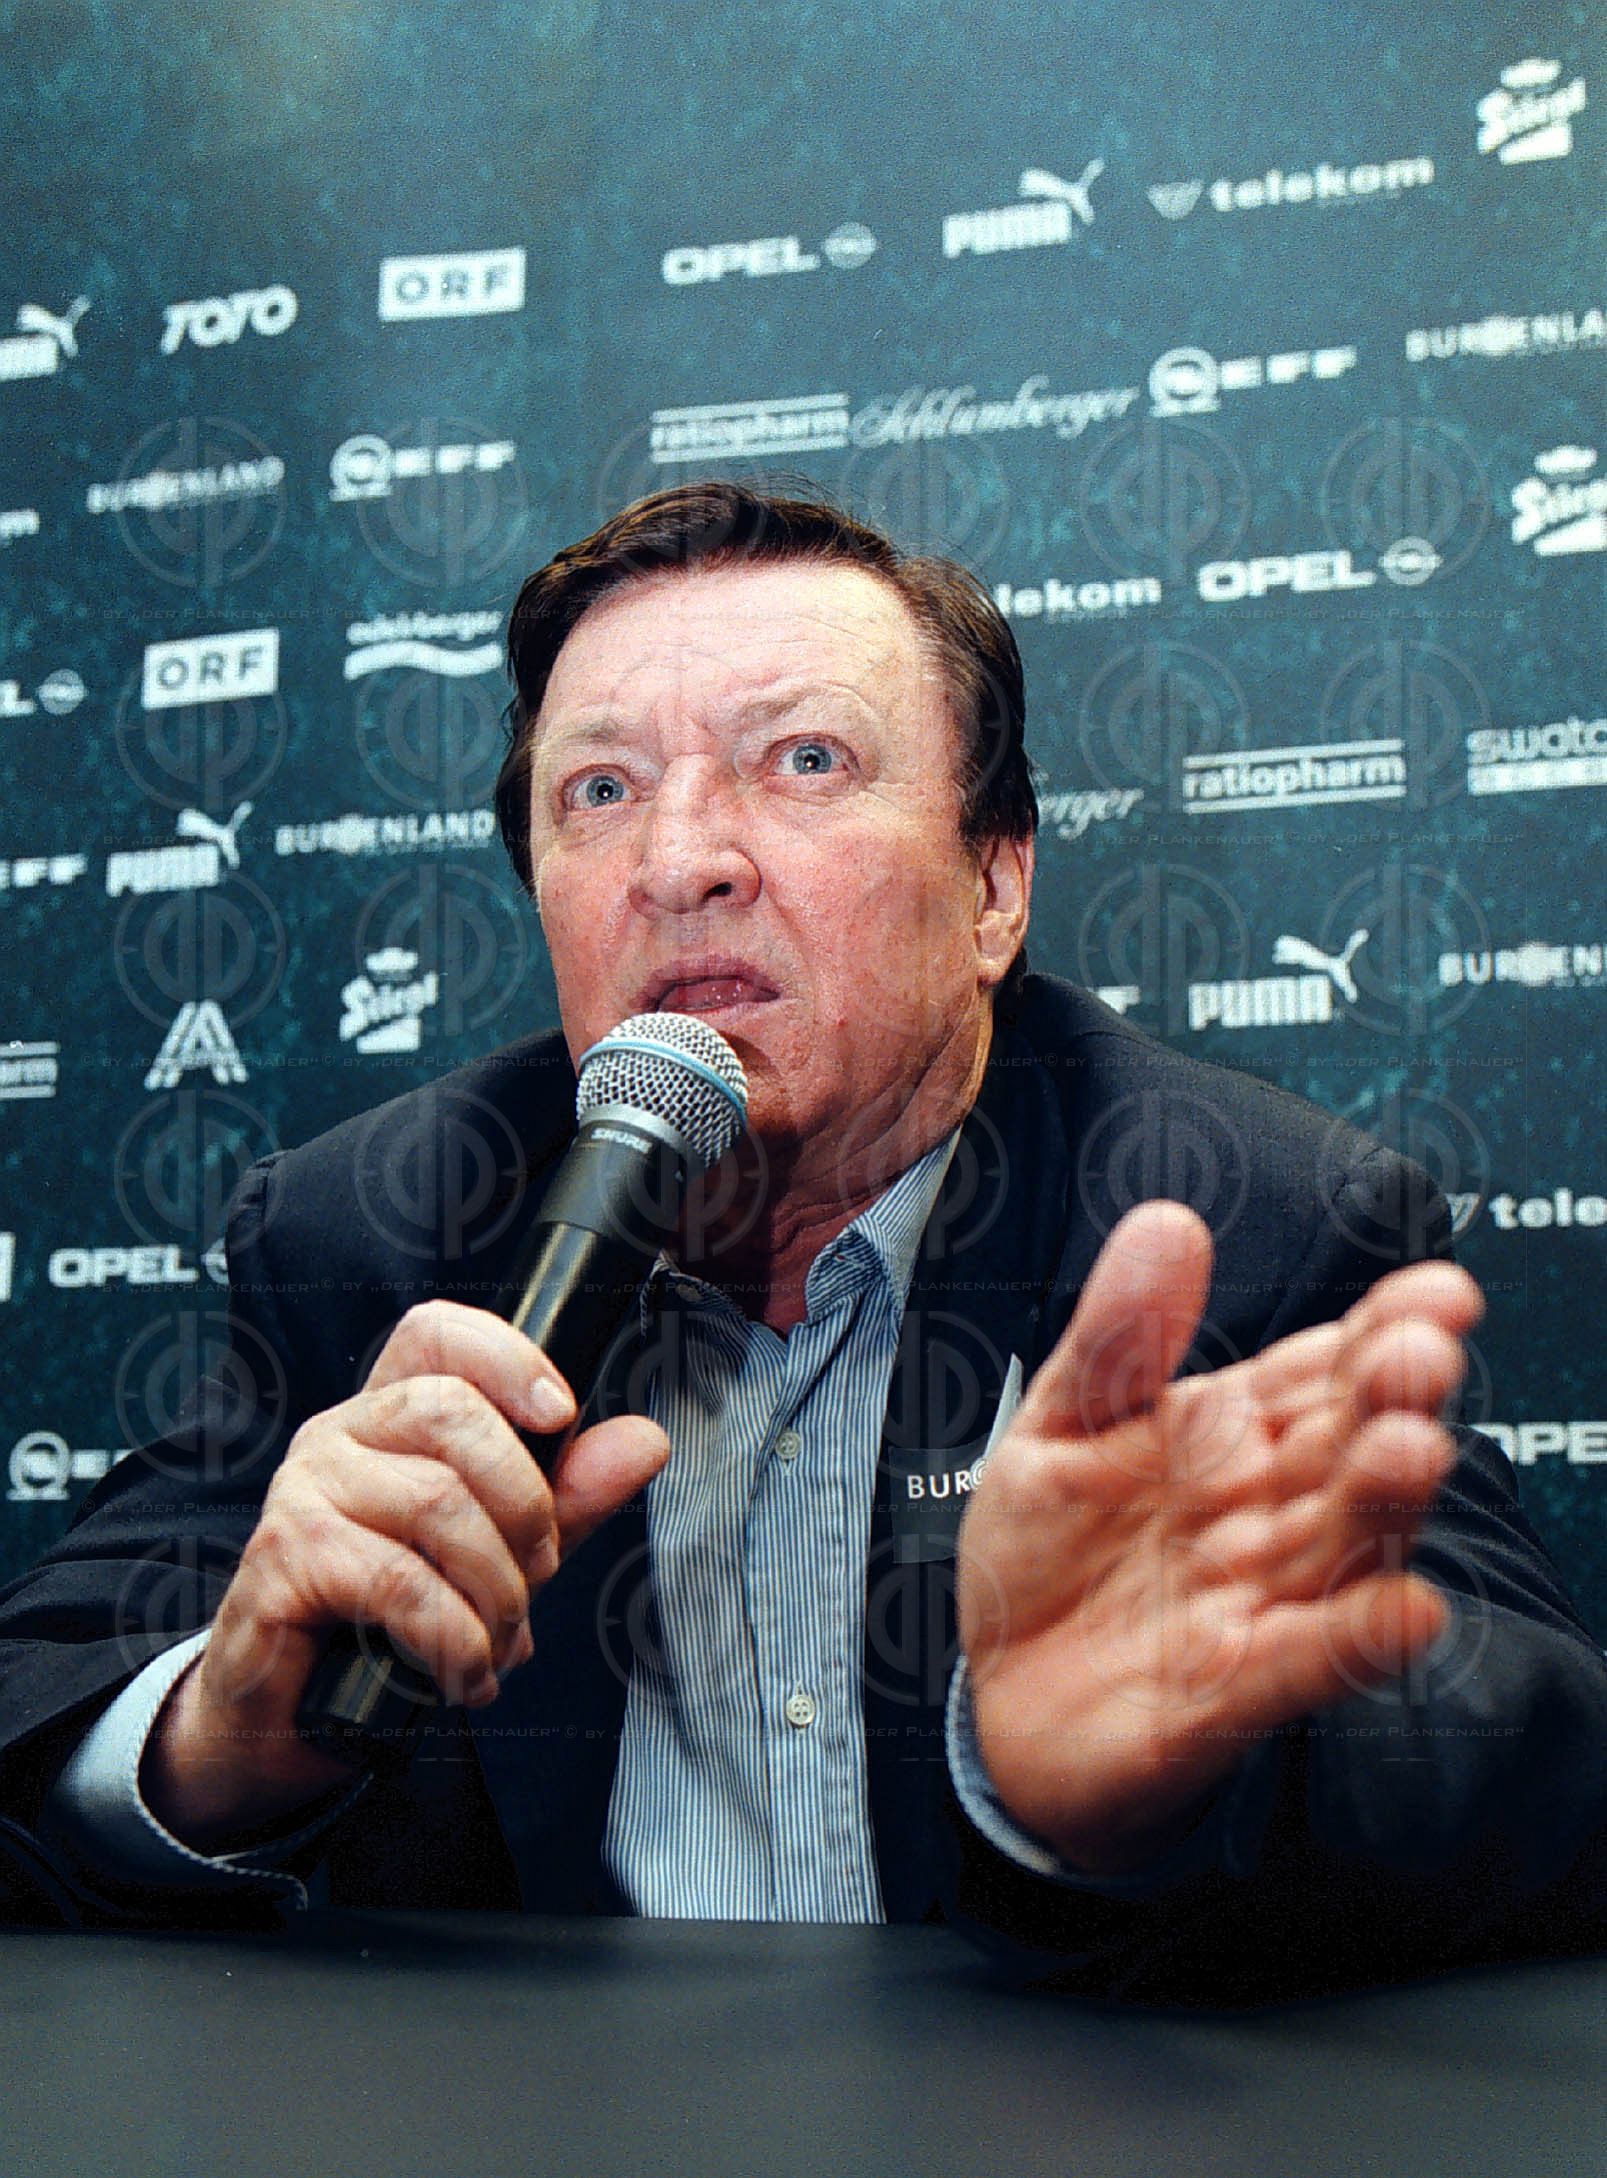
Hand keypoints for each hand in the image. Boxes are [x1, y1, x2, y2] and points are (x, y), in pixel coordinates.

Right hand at [142, 1299, 668, 1850]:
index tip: (559, 1413)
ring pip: (438, 1504)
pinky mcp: (283, 1563)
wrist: (291, 1724)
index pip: (435, 1333)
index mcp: (388, 1417)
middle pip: (452, 1413)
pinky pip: (401, 1583)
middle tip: (537, 1573)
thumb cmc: (391, 1625)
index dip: (504, 1356)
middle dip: (525, 1505)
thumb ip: (569, 1496)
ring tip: (501, 1639)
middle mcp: (337, 1437)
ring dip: (497, 1591)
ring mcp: (301, 1494)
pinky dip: (457, 1639)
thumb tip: (646, 1441)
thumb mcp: (501, 1553)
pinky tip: (466, 1673)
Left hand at [956, 1203, 1481, 1874]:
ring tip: (1414, 1450)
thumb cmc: (1045, 1550)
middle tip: (1422, 1357)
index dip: (1383, 1330)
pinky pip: (1303, 1661)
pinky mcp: (1232, 1690)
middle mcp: (1265, 1513)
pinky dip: (1353, 1639)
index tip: (1436, 1291)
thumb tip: (1169, 1221)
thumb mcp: (1057, 1424)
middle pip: (1345, 1450)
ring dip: (1382, 1504)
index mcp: (1230, 1435)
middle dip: (1389, 1402)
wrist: (992, 1691)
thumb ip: (1118, 1336)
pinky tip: (1405, 1610)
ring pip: (1340, 1547)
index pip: (1324, 1372)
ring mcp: (1258, 1601)